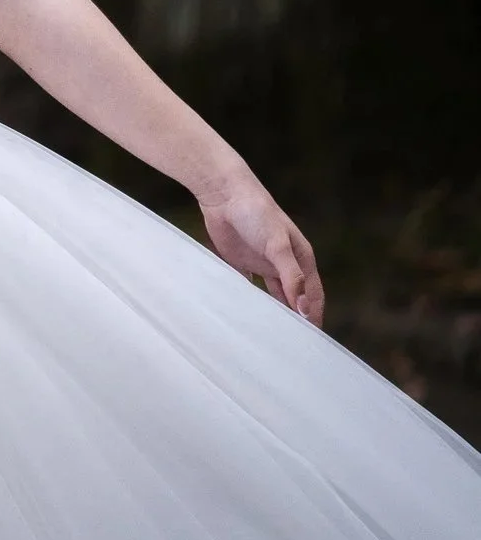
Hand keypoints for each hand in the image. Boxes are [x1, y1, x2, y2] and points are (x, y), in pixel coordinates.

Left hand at [199, 179, 324, 325]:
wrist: (224, 195)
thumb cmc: (257, 214)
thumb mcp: (278, 245)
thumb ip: (291, 276)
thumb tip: (304, 307)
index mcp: (301, 258)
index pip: (313, 293)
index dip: (315, 314)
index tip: (314, 339)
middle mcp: (284, 264)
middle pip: (294, 297)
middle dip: (296, 318)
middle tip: (294, 345)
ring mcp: (262, 264)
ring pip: (272, 295)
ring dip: (274, 312)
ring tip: (274, 335)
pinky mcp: (240, 262)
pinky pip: (247, 287)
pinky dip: (249, 301)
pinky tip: (248, 315)